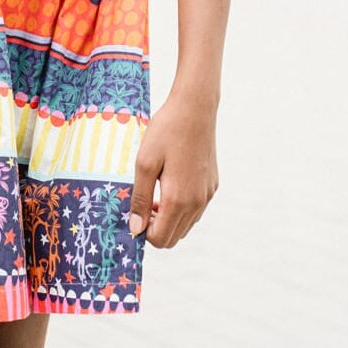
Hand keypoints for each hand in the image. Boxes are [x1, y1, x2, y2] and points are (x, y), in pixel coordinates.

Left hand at [128, 94, 218, 247]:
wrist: (195, 108)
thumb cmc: (166, 132)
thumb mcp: (144, 163)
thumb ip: (139, 199)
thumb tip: (135, 229)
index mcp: (178, 200)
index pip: (161, 239)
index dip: (143, 231)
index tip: (135, 210)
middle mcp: (197, 203)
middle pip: (174, 237)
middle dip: (156, 228)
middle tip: (143, 202)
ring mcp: (207, 195)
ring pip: (186, 226)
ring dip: (169, 218)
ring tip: (155, 191)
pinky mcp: (212, 186)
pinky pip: (196, 210)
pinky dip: (181, 208)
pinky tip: (170, 183)